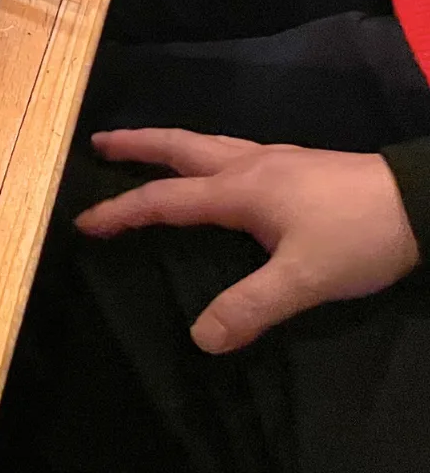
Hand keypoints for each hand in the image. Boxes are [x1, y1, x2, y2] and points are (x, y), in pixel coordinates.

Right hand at [80, 129, 419, 353]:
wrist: (421, 201)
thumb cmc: (356, 235)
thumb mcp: (305, 279)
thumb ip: (250, 306)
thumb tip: (199, 338)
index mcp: (238, 190)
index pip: (164, 200)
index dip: (121, 211)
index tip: (84, 221)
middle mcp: (247, 164)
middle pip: (178, 147)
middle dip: (135, 145)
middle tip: (97, 143)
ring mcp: (274, 159)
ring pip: (206, 142)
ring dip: (167, 142)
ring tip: (145, 146)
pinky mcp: (296, 163)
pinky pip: (231, 149)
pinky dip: (203, 151)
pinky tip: (216, 165)